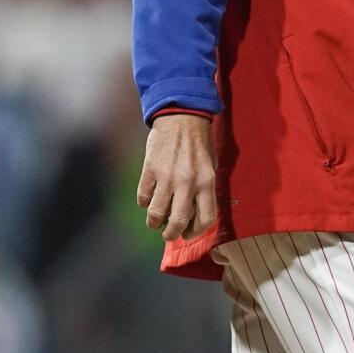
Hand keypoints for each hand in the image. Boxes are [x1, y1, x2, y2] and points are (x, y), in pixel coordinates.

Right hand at [137, 114, 217, 240]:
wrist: (182, 117)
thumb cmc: (199, 144)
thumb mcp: (210, 166)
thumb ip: (203, 190)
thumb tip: (193, 218)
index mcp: (207, 182)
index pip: (206, 218)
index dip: (196, 232)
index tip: (188, 234)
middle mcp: (188, 182)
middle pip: (179, 222)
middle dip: (172, 234)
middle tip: (168, 235)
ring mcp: (167, 177)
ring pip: (157, 214)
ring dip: (154, 223)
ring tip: (155, 222)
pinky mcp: (150, 170)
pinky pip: (143, 198)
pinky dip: (145, 203)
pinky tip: (149, 199)